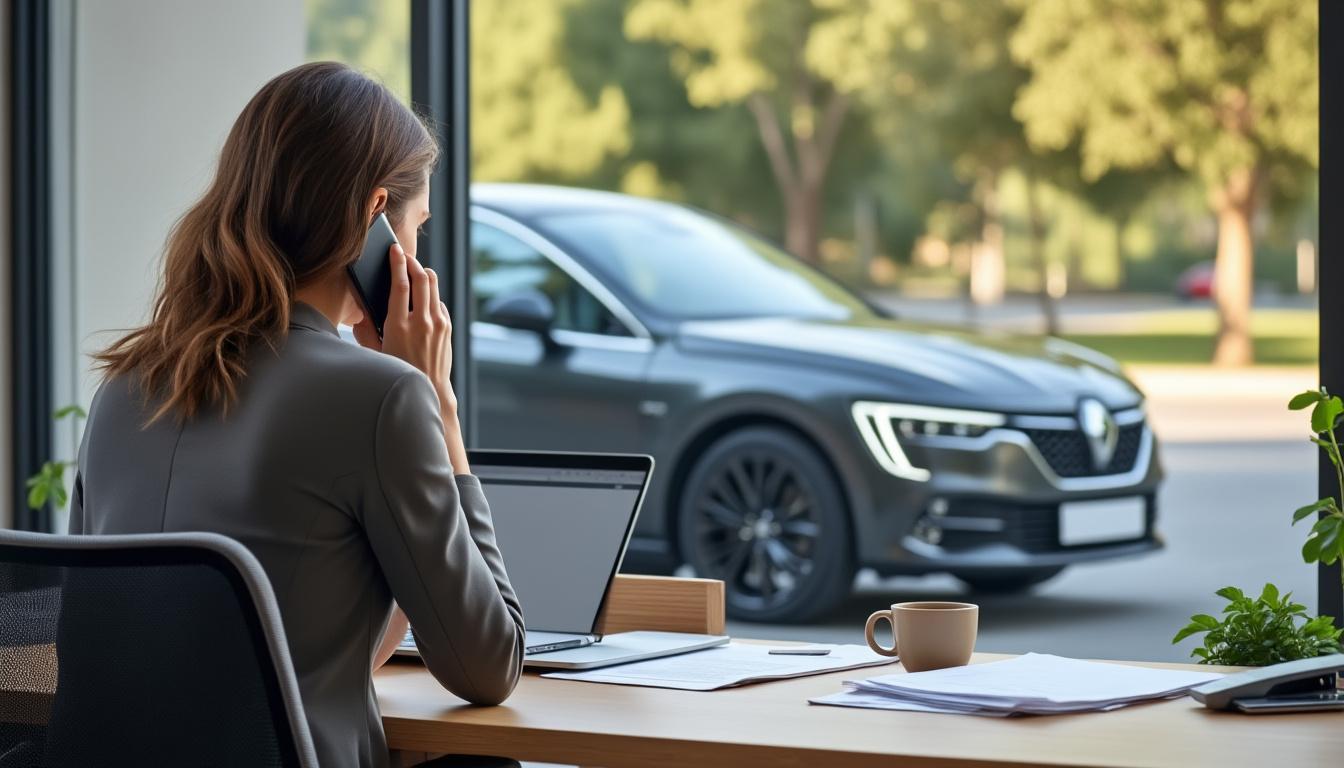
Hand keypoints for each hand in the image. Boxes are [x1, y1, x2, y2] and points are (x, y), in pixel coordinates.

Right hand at [375, 243, 456, 412]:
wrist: (430, 390)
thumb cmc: (397, 372)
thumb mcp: (374, 353)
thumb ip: (364, 331)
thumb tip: (359, 312)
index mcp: (399, 325)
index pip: (400, 284)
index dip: (397, 263)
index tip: (395, 249)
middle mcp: (422, 321)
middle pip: (422, 278)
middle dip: (412, 263)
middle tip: (404, 257)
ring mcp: (438, 324)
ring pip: (433, 286)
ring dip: (423, 276)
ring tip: (413, 273)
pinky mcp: (447, 327)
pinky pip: (439, 302)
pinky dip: (430, 297)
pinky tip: (421, 301)